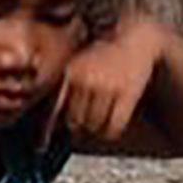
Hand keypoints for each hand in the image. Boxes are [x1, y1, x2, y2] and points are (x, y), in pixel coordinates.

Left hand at [52, 12, 170, 146]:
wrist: (136, 39)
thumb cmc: (104, 55)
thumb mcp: (80, 65)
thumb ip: (65, 90)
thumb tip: (53, 125)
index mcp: (71, 72)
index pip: (56, 108)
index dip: (51, 127)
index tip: (46, 143)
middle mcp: (86, 79)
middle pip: (75, 121)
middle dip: (80, 126)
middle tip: (87, 121)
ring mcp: (107, 87)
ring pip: (94, 126)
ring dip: (97, 129)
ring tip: (102, 117)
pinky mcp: (127, 94)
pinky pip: (114, 126)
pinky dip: (112, 131)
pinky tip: (112, 124)